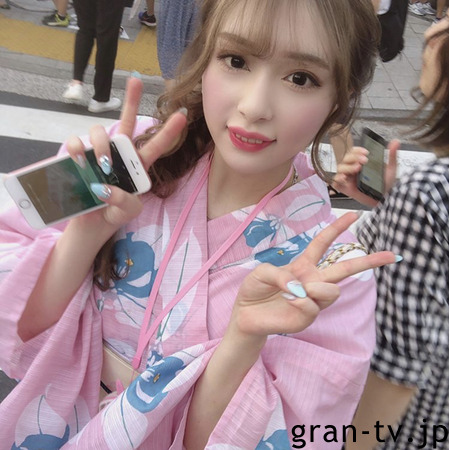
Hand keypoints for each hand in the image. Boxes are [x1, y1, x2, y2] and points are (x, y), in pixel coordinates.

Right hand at [66, 77, 186, 231]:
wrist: (93, 224)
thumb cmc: (115, 214)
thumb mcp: (128, 211)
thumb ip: (125, 202)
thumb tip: (106, 187)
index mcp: (138, 166)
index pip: (155, 146)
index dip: (168, 131)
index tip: (182, 114)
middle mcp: (119, 154)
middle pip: (126, 123)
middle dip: (131, 100)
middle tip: (134, 80)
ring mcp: (98, 154)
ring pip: (100, 132)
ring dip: (101, 145)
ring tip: (102, 165)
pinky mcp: (79, 157)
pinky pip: (75, 143)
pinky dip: (76, 150)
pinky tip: (78, 161)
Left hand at [230, 212, 395, 337]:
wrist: (246, 314)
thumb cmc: (255, 289)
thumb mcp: (262, 272)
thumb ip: (280, 274)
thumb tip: (302, 287)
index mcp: (303, 264)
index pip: (323, 243)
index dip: (337, 228)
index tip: (354, 214)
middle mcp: (313, 280)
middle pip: (345, 268)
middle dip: (369, 261)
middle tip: (392, 255)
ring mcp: (313, 299)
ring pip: (332, 290)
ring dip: (317, 288)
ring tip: (299, 291)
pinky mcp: (308, 317)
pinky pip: (314, 306)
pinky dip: (302, 302)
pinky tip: (291, 302)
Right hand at [333, 140, 398, 206]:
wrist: (386, 198)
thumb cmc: (386, 184)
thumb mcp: (391, 168)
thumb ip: (392, 155)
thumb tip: (396, 141)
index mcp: (361, 162)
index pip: (354, 152)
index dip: (357, 150)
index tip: (366, 152)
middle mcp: (353, 168)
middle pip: (346, 158)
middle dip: (354, 158)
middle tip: (364, 161)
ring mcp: (348, 178)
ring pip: (340, 168)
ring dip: (347, 167)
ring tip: (357, 169)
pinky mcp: (346, 188)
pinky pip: (336, 182)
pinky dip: (338, 179)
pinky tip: (344, 178)